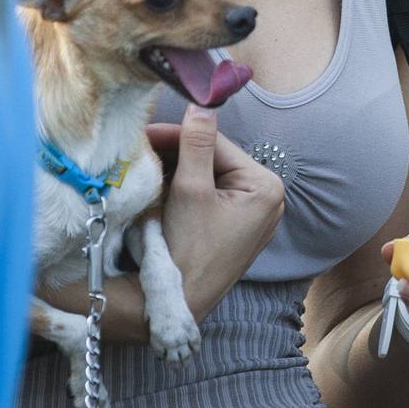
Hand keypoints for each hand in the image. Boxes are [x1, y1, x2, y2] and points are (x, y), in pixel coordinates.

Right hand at [146, 105, 283, 321]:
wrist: (175, 305)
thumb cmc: (186, 249)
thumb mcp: (190, 190)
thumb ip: (196, 143)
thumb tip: (201, 102)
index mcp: (266, 186)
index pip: (217, 144)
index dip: (179, 134)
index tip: (145, 130)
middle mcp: (268, 198)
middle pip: (214, 160)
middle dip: (177, 153)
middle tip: (140, 146)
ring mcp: (252, 215)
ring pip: (209, 176)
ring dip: (178, 169)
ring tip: (145, 163)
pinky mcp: (235, 228)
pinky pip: (209, 196)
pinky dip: (185, 189)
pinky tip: (159, 186)